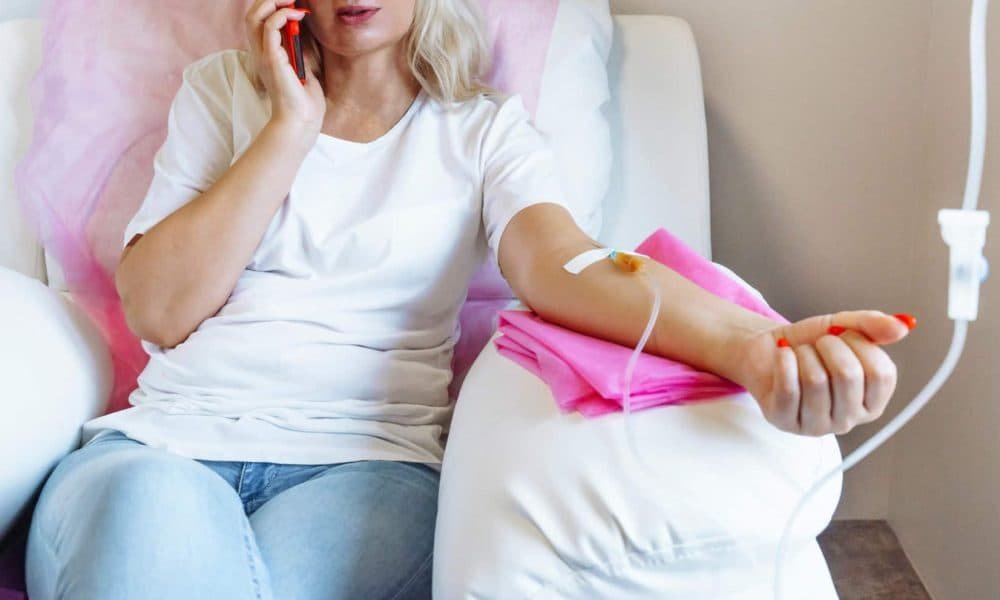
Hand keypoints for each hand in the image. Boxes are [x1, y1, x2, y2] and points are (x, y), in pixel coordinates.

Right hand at [245, 0, 325, 134]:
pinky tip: (298, 15)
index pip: (257, 21)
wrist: (301, 120)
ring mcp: (264, 55)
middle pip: (251, 14)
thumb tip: (302, 33)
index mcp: (266, 54)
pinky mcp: (272, 59)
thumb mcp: (302, 69)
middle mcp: (260, 52)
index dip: (270, 6)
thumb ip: (298, 51)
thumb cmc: (304, 101)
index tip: (292, 3)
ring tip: (291, 0)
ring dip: (272, 2)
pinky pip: (270, 27)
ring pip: (254, 16)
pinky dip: (282, 15)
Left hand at [733, 311, 913, 435]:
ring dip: (805, 354)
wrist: (767, 349)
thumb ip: (874, 326)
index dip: (860, 343)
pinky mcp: (784, 421)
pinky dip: (784, 361)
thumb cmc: (809, 343)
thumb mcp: (844, 328)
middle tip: (819, 343)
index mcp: (872, 403)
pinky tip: (783, 354)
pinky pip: (789, 388)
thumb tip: (903, 326)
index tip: (843, 335)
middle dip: (830, 346)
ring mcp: (815, 426)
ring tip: (800, 352)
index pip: (882, 373)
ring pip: (816, 380)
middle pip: (848, 376)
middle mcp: (848, 420)